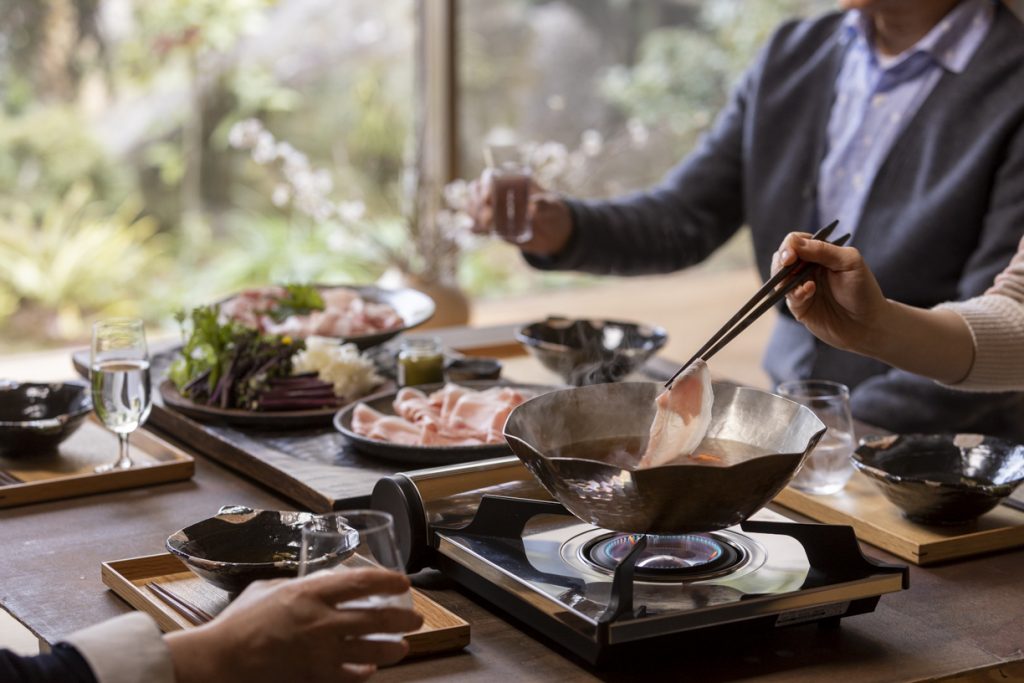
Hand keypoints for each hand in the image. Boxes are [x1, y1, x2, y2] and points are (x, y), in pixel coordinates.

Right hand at [166, 568, 422, 682]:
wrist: (221, 659)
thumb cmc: (241, 620)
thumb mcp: (270, 588)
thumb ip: (299, 584)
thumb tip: (318, 582)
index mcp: (310, 593)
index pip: (362, 582)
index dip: (388, 580)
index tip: (404, 582)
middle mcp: (321, 621)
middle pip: (376, 618)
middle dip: (402, 619)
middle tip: (416, 619)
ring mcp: (319, 652)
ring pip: (370, 650)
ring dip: (392, 648)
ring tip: (403, 647)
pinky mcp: (314, 675)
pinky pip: (349, 676)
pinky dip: (363, 672)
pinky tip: (371, 669)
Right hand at [466, 172, 573, 255]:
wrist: (551, 231)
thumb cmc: (552, 212)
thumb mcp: (552, 207)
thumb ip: (544, 205)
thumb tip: (532, 207)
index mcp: (511, 179)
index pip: (491, 177)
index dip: (486, 186)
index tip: (488, 199)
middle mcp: (498, 190)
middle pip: (475, 189)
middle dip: (476, 202)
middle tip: (487, 219)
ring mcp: (492, 207)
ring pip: (472, 205)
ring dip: (473, 215)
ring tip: (485, 227)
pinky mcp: (491, 224)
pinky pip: (476, 224)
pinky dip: (473, 228)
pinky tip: (475, 231)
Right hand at [771, 232, 888, 354]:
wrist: (867, 325)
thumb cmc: (864, 291)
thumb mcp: (849, 262)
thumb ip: (823, 250)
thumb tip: (794, 242)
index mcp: (820, 254)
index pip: (795, 242)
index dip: (790, 246)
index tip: (792, 255)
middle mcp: (808, 269)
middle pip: (782, 258)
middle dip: (782, 260)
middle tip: (788, 263)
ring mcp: (801, 287)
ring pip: (779, 277)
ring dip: (785, 277)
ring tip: (804, 282)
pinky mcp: (799, 306)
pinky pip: (788, 296)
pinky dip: (795, 293)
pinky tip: (809, 292)